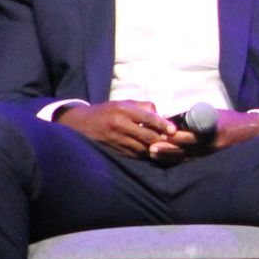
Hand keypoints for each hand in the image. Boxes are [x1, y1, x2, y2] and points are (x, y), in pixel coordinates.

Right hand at [55, 100, 176, 157]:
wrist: (81, 124)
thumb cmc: (107, 111)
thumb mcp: (123, 103)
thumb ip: (143, 107)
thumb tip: (162, 114)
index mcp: (123, 110)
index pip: (147, 117)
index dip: (162, 125)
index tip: (174, 130)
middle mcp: (120, 125)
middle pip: (147, 136)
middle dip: (163, 140)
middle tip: (178, 143)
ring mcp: (117, 140)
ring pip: (142, 148)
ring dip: (157, 150)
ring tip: (171, 150)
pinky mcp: (115, 151)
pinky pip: (135, 155)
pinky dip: (147, 155)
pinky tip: (156, 155)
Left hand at [147, 108, 258, 161]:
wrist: (252, 131)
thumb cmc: (231, 119)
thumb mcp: (213, 113)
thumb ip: (193, 117)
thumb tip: (170, 120)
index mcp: (213, 132)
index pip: (190, 136)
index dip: (174, 137)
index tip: (160, 134)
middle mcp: (212, 146)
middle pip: (186, 149)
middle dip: (167, 149)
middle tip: (151, 148)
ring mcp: (212, 155)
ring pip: (187, 158)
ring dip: (169, 157)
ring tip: (153, 155)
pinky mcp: (212, 160)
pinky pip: (192, 162)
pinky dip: (178, 161)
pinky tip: (166, 161)